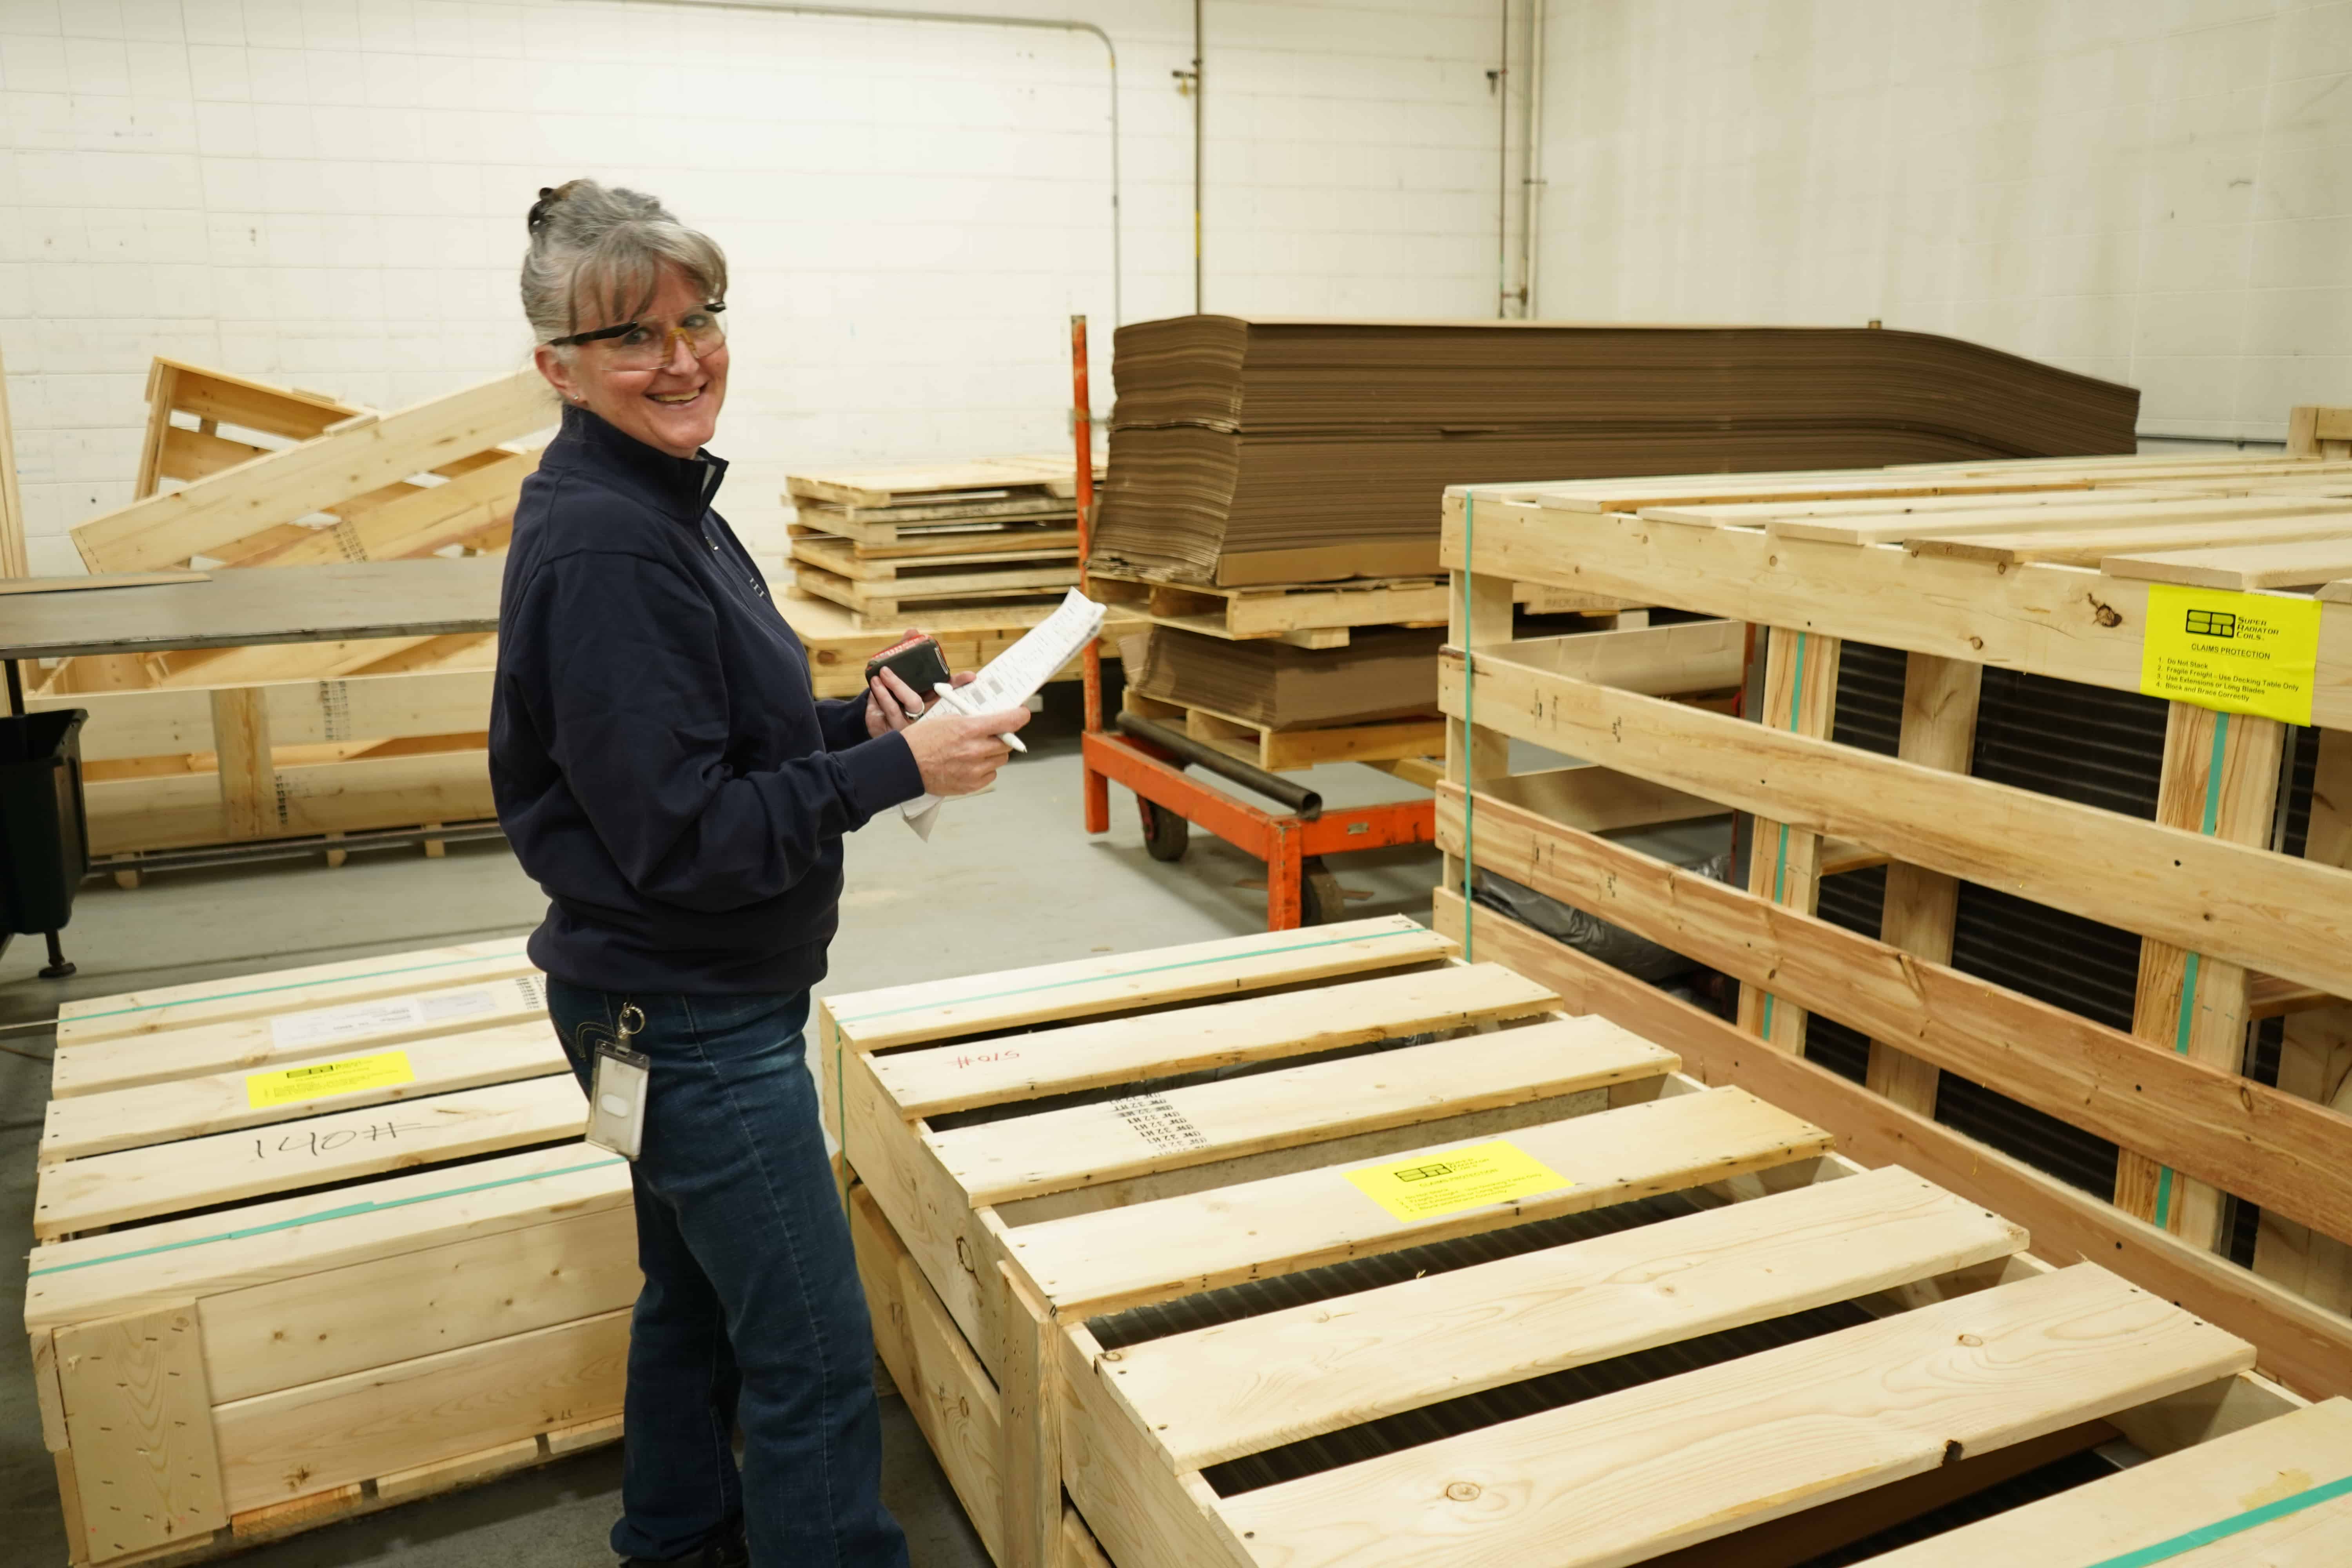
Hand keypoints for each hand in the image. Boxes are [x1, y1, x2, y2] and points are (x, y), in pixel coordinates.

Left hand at [863, 631, 976, 738]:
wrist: (879, 720)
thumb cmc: (895, 695)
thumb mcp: (902, 674)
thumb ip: (906, 654)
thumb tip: (913, 631)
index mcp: (928, 701)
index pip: (945, 693)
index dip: (957, 684)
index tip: (971, 676)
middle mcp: (918, 714)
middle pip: (913, 702)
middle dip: (898, 685)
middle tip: (885, 670)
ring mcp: (902, 724)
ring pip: (893, 709)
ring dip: (882, 692)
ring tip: (875, 677)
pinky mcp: (886, 729)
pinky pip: (879, 714)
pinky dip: (875, 698)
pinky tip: (873, 688)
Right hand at [902, 703, 1031, 796]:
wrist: (904, 765)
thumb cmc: (921, 740)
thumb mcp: (946, 719)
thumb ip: (972, 720)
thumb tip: (991, 720)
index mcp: (969, 729)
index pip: (1008, 722)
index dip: (1019, 716)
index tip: (1022, 714)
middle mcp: (975, 750)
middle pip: (1007, 743)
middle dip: (1003, 737)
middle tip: (991, 735)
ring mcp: (974, 770)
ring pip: (1000, 759)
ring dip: (993, 753)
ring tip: (974, 751)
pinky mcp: (971, 785)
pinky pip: (991, 775)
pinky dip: (985, 769)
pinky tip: (969, 764)